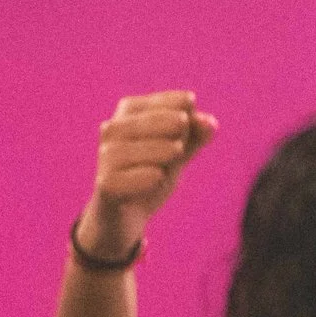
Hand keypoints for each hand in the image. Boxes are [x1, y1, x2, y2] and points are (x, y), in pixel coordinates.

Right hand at [80, 92, 215, 259]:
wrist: (129, 215)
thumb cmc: (153, 173)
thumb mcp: (179, 153)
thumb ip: (196, 137)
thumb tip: (210, 123)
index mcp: (128, 115)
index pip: (152, 103)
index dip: (173, 101)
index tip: (191, 102)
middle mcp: (111, 132)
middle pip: (139, 123)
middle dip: (164, 123)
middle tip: (184, 129)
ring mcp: (105, 159)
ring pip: (128, 150)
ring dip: (157, 149)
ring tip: (178, 153)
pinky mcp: (105, 185)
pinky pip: (122, 179)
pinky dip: (143, 177)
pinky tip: (158, 177)